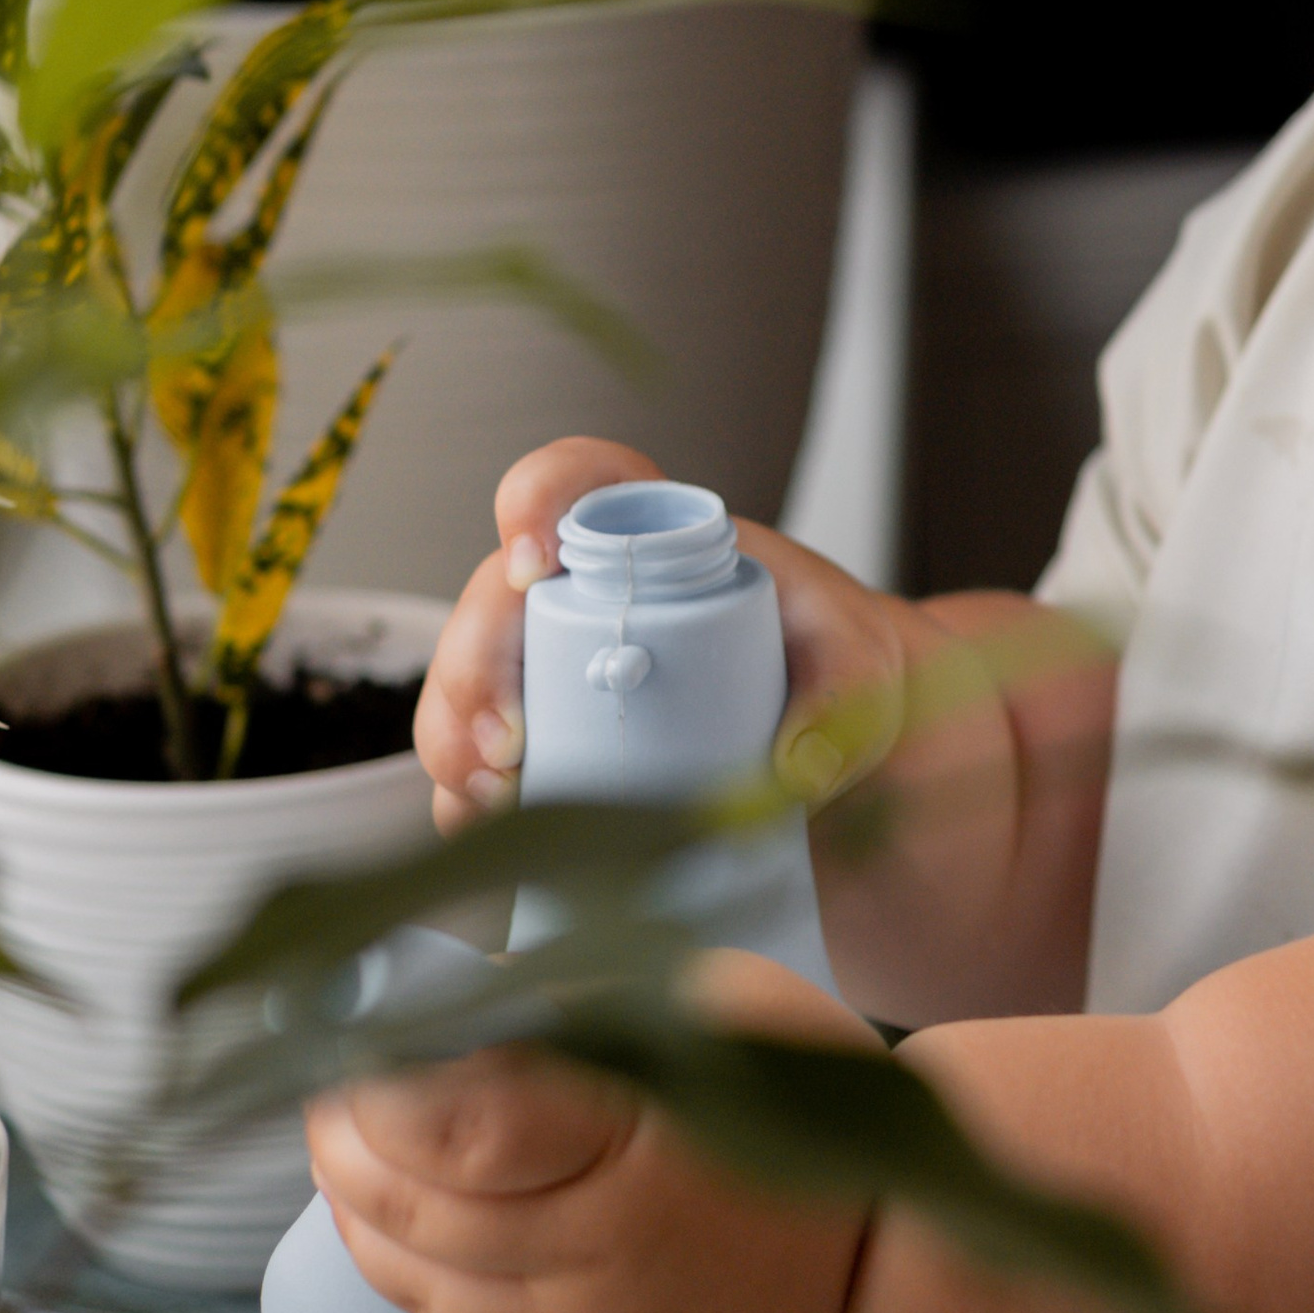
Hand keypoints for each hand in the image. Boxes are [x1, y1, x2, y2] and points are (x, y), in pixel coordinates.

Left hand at [307, 956, 874, 1312]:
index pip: (462, 1121)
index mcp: (635, 1130)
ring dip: (367, 1235)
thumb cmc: (806, 1094)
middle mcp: (606, 1249)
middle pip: (420, 1212)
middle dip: (346, 1151)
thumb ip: (588, 986)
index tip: (342, 1049)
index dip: (375, 1092)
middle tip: (327, 1104)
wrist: (901, 1246)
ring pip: (430, 1300)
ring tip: (361, 1179)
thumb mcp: (718, 998)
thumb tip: (446, 982)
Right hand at [414, 437, 916, 836]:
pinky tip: (487, 831)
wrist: (833, 733)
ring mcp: (549, 672)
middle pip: (493, 604)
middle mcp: (579, 596)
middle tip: (508, 738)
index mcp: (651, 537)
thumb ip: (840, 693)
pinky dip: (465, 800)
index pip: (577, 482)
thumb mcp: (856, 658)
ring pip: (464, 688)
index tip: (536, 560)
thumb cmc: (829, 662)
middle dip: (477, 666)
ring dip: (457, 739)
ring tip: (495, 796)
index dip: (537, 499)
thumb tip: (797, 767)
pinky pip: (475, 767)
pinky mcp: (545, 746)